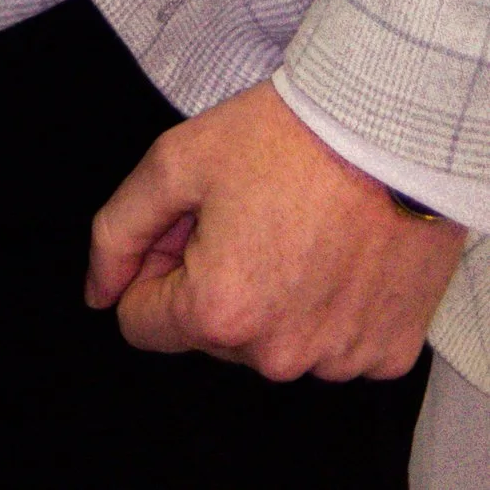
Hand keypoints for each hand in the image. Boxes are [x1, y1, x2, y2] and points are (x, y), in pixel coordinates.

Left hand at [88, 78, 462, 380]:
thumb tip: (97, 292)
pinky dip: (327, 306)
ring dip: (271, 295)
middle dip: (211, 277)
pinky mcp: (385, 354)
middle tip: (246, 212)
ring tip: (298, 226)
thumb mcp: (173, 163)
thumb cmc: (285, 138)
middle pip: (208, 333)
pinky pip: (331, 343)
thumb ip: (117, 231)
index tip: (188, 223)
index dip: (153, 264)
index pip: (141, 322)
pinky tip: (339, 251)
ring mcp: (337, 360)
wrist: (391, 130)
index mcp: (219, 312)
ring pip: (270, 342)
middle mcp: (278, 355)